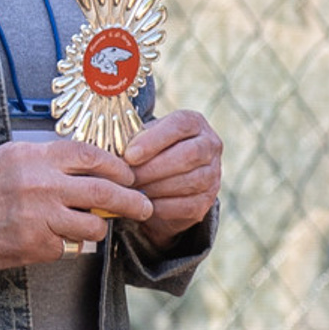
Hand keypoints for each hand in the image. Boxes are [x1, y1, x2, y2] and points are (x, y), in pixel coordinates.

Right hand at [0, 138, 149, 284]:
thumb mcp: (7, 158)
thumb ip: (47, 160)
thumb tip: (92, 166)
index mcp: (33, 156)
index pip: (91, 155)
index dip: (117, 167)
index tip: (129, 176)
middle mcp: (39, 184)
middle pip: (105, 192)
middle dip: (133, 201)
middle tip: (145, 207)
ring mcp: (38, 217)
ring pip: (93, 227)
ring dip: (96, 229)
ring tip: (85, 227)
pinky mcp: (35, 246)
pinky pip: (68, 248)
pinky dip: (63, 246)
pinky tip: (42, 239)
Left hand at [124, 110, 224, 248]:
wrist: (164, 181)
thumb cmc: (148, 152)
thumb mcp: (141, 138)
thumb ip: (133, 139)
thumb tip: (115, 152)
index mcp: (194, 123)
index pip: (180, 125)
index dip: (154, 140)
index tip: (129, 156)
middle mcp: (210, 146)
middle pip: (189, 155)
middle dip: (153, 168)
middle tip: (127, 178)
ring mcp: (213, 174)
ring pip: (190, 181)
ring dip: (156, 188)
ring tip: (132, 191)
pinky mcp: (208, 200)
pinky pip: (188, 205)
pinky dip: (163, 207)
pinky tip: (144, 205)